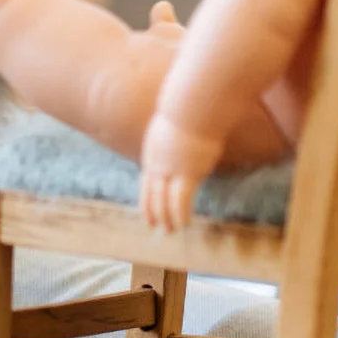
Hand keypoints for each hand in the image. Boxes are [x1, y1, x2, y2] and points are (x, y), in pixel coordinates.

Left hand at [139, 115, 224, 230]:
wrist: (191, 107)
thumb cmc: (189, 109)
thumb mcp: (175, 126)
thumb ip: (175, 138)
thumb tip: (184, 137)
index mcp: (153, 152)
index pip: (147, 180)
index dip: (146, 196)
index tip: (146, 209)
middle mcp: (156, 163)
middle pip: (150, 192)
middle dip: (151, 211)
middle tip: (153, 226)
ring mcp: (169, 170)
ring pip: (162, 200)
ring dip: (166, 217)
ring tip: (170, 230)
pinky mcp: (186, 174)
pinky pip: (180, 201)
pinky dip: (180, 214)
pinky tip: (183, 224)